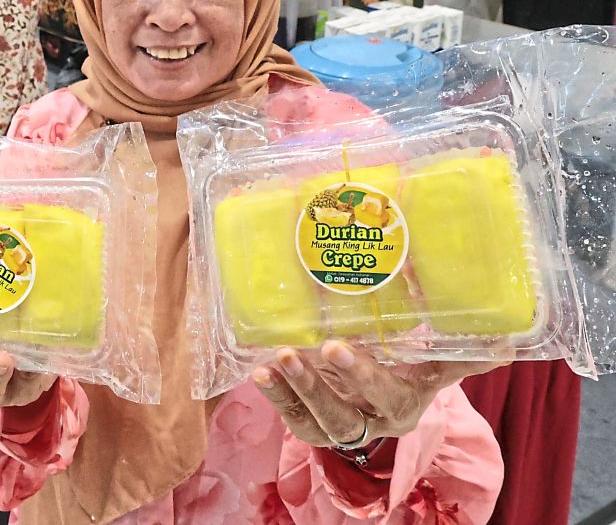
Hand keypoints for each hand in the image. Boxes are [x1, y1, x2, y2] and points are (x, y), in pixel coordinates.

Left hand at [253, 341, 506, 447]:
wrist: (384, 395)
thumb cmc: (411, 372)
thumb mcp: (434, 365)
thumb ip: (462, 353)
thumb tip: (508, 341)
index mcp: (403, 406)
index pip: (385, 394)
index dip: (361, 374)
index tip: (337, 346)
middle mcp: (370, 423)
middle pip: (344, 414)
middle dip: (319, 385)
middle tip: (296, 351)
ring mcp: (338, 426)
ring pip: (315, 420)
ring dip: (293, 390)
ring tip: (275, 360)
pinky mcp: (311, 425)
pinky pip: (291, 417)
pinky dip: (276, 397)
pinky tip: (260, 373)